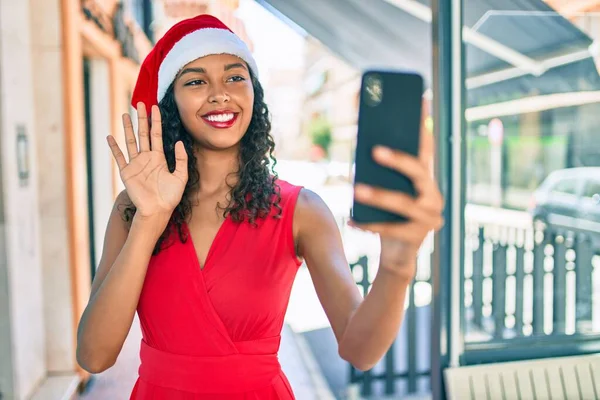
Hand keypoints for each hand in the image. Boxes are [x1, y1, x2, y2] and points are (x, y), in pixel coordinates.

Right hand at [107, 103, 187, 219]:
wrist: (158, 210)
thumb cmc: (170, 196)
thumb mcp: (181, 176)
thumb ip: (181, 159)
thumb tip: (178, 142)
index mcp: (159, 158)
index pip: (157, 135)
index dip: (156, 121)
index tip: (156, 107)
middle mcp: (146, 158)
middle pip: (143, 134)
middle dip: (142, 118)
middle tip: (141, 103)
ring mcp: (135, 164)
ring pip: (131, 141)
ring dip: (128, 128)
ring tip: (125, 114)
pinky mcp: (127, 173)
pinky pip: (119, 158)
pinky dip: (114, 148)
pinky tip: (110, 137)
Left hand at [351, 103, 443, 275]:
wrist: (397, 252)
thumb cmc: (388, 214)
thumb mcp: (387, 188)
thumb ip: (381, 169)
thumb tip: (364, 145)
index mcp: (426, 179)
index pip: (426, 148)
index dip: (423, 126)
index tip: (419, 101)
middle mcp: (433, 196)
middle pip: (418, 172)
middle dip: (397, 159)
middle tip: (374, 150)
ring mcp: (429, 217)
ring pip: (403, 203)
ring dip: (378, 195)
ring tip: (356, 190)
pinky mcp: (417, 237)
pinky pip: (390, 229)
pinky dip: (369, 224)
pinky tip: (351, 220)